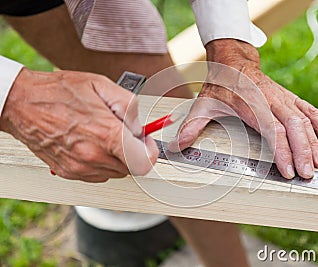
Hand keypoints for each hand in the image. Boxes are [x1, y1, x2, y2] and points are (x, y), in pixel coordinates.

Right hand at [0, 69, 158, 181]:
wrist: (22, 103)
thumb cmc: (59, 92)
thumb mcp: (102, 86)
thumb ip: (130, 107)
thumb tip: (142, 126)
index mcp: (106, 134)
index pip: (144, 162)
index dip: (150, 152)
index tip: (146, 142)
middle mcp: (93, 156)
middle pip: (132, 167)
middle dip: (133, 151)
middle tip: (122, 132)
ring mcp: (80, 167)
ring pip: (116, 172)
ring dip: (116, 157)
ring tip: (102, 134)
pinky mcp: (70, 172)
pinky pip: (98, 174)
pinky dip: (101, 162)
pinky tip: (91, 143)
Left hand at [169, 39, 317, 178]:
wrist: (233, 63)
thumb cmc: (220, 86)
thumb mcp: (203, 104)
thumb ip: (192, 125)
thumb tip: (177, 146)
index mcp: (251, 103)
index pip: (272, 128)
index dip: (282, 150)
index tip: (288, 170)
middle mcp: (271, 100)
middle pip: (293, 126)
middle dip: (303, 151)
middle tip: (307, 174)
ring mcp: (283, 98)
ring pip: (304, 119)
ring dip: (314, 142)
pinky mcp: (289, 98)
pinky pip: (309, 110)